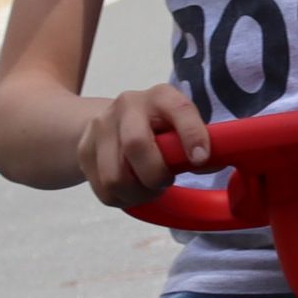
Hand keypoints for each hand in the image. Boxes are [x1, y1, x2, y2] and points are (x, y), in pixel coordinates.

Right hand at [75, 83, 211, 208]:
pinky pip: (104, 191)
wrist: (109, 122)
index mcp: (160, 97)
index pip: (179, 110)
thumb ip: (197, 141)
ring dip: (138, 193)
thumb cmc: (158, 129)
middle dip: (155, 174)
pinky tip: (133, 191)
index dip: (192, 135)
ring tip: (148, 188)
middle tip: (165, 182)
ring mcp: (100, 127)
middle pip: (136, 146)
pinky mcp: (84, 151)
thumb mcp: (178, 126)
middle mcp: (127, 105)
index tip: (201, 161)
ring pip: (115, 177)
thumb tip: (213, 161)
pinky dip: (123, 200)